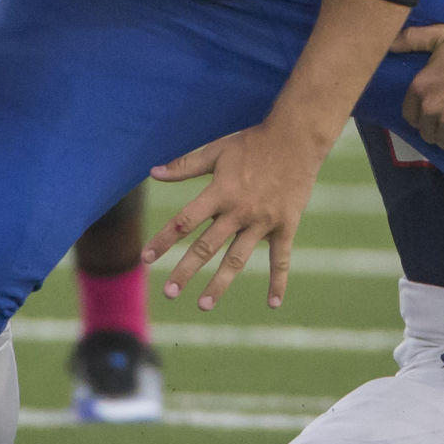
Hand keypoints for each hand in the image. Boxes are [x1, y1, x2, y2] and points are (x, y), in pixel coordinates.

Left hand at [142, 124, 322, 310]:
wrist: (297, 138)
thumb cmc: (253, 142)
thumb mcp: (217, 150)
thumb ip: (185, 165)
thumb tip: (153, 173)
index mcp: (220, 192)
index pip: (185, 221)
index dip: (164, 240)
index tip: (146, 258)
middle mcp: (239, 211)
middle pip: (206, 246)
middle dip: (185, 270)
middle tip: (169, 293)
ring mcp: (263, 221)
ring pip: (237, 258)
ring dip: (220, 283)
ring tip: (204, 305)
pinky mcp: (285, 226)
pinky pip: (281, 259)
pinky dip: (278, 282)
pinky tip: (273, 304)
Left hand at [393, 23, 443, 153]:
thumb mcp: (441, 35)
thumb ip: (412, 39)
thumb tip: (389, 43)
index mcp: (419, 87)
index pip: (410, 116)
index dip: (422, 116)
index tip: (435, 110)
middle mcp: (430, 107)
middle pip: (425, 132)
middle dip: (436, 128)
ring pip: (441, 142)